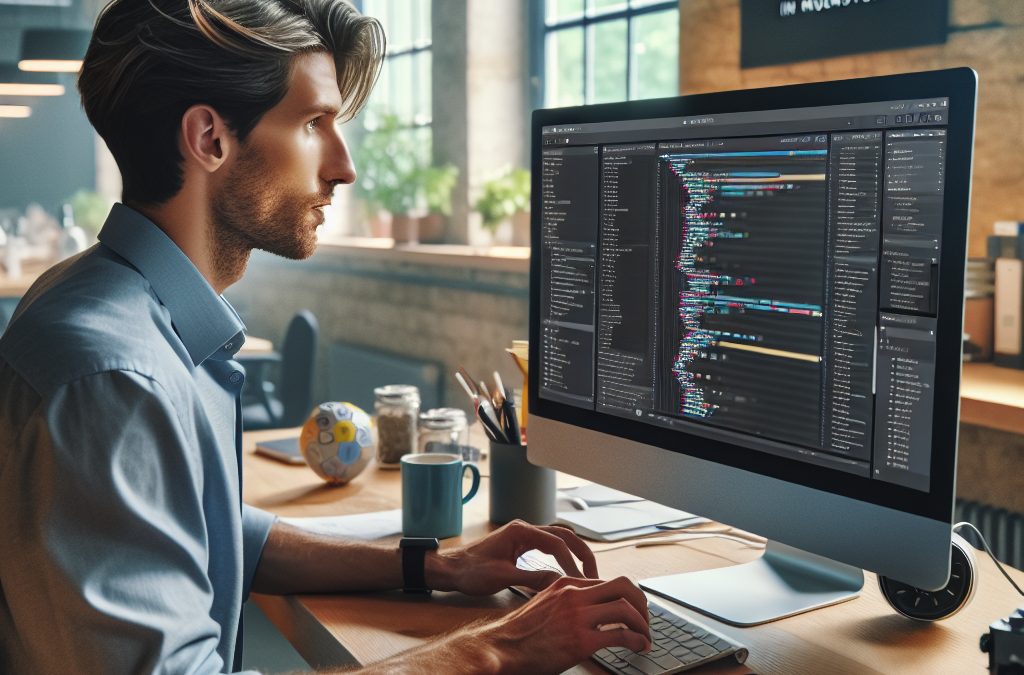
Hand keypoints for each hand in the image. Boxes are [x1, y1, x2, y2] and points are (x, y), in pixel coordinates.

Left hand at [426, 520, 598, 595]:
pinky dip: (561, 557)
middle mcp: (524, 530)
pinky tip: (565, 573)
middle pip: (564, 535)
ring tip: (586, 574)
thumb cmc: (470, 571)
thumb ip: (533, 579)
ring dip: (573, 554)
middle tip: (595, 574)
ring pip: (557, 539)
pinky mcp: (520, 546)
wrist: (449, 569)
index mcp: (521, 532)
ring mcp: (523, 536)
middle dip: (581, 553)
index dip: (573, 564)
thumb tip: (561, 584)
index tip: (582, 582)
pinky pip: (547, 547)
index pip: (557, 543)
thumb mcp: (503, 578)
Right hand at [478, 575, 651, 674]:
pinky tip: (639, 647)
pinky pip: (621, 634)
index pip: (608, 581)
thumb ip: (567, 601)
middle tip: (645, 620)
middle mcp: (574, 595)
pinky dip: (637, 640)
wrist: (501, 647)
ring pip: (627, 608)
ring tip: (645, 638)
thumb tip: (591, 609)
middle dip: (642, 603)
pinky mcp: (581, 640)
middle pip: (624, 586)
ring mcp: (578, 616)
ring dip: (643, 624)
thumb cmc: (521, 632)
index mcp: (565, 584)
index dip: (627, 596)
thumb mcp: (545, 605)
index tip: (634, 611)